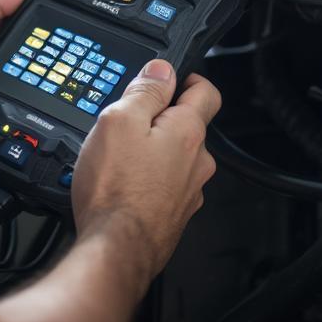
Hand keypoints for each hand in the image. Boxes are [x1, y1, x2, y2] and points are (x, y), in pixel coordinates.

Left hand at [0, 0, 30, 155]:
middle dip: (40, 64)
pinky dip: (13, 118)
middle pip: (31, 61)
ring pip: (26, 93)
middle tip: (43, 65)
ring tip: (22, 89)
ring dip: (27, 93)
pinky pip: (10, 119)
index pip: (25, 24)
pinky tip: (14, 113)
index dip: (43, 27)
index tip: (63, 29)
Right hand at [70, 60, 220, 288]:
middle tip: (129, 120)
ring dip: (153, 151)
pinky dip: (147, 179)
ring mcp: (188, 192)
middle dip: (162, 118)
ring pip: (175, 158)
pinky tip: (122, 185)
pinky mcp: (174, 215)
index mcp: (188, 132)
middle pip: (188, 126)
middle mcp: (197, 163)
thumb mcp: (118, 121)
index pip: (206, 91)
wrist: (115, 251)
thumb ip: (144, 91)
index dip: (188, 77)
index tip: (168, 78)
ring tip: (119, 157)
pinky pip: (165, 185)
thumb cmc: (116, 190)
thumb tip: (162, 70)